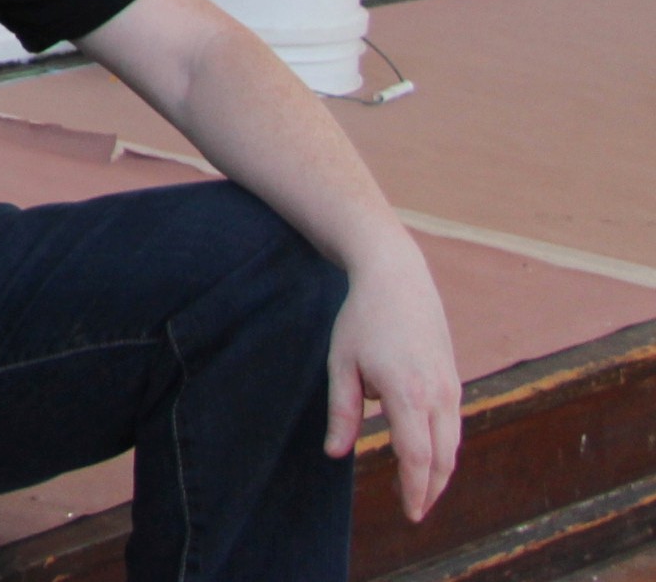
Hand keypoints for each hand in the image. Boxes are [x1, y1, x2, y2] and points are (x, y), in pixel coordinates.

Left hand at [329, 250, 460, 521]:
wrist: (398, 278)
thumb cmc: (362, 319)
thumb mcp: (341, 363)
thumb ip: (342, 411)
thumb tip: (336, 454)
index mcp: (407, 392)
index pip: (417, 456)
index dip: (414, 488)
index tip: (409, 513)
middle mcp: (437, 393)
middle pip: (442, 457)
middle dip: (430, 489)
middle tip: (414, 512)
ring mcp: (451, 386)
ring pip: (453, 443)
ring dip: (440, 472)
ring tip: (420, 491)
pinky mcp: (454, 379)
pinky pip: (453, 425)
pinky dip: (444, 448)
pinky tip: (428, 457)